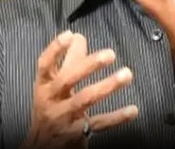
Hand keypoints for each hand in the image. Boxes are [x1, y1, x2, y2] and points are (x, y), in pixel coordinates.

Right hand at [22, 31, 138, 148]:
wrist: (42, 146)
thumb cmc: (50, 110)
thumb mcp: (52, 86)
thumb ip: (67, 61)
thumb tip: (78, 37)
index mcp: (44, 86)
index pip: (44, 64)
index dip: (55, 49)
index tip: (69, 35)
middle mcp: (52, 100)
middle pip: (67, 79)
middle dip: (89, 65)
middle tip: (109, 54)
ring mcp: (63, 117)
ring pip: (85, 99)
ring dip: (107, 86)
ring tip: (126, 74)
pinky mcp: (76, 134)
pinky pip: (98, 123)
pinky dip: (117, 117)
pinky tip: (132, 110)